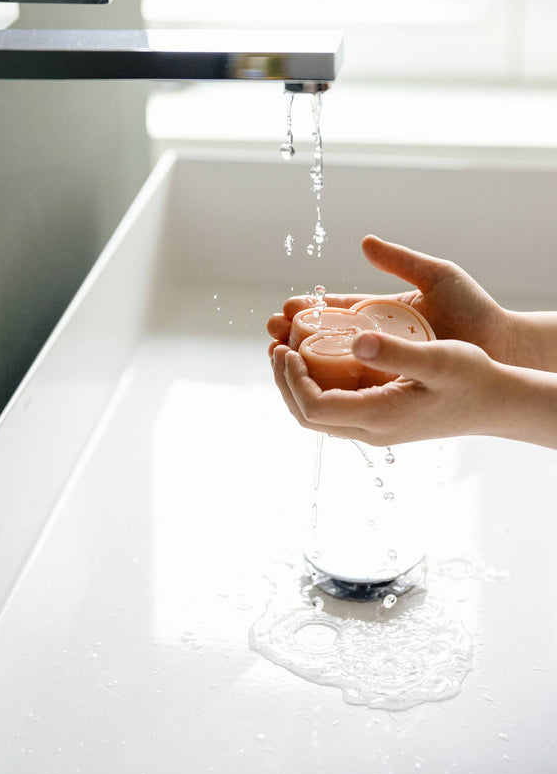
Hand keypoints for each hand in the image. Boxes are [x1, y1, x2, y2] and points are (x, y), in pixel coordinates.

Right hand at [267, 235, 515, 364]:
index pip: (336, 310)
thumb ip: (401, 260)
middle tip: (274, 334)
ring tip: (280, 358)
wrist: (503, 346)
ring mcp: (383, 363)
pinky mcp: (391, 386)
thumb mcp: (438, 277)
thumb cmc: (475, 310)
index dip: (308, 310)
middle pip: (325, 338)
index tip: (287, 309)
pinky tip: (308, 387)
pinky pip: (353, 388)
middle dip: (295, 335)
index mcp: (382, 312)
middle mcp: (377, 339)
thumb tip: (365, 242)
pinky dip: (327, 386)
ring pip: (332, 364)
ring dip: (303, 363)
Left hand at [272, 331, 506, 445]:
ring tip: (286, 352)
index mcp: (380, 417)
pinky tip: (316, 361)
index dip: (292, 380)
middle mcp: (372, 431)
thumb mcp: (437, 358)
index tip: (287, 349)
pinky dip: (315, 387)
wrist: (498, 403)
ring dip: (296, 386)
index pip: (314, 408)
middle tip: (276, 347)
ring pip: (318, 416)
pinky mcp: (381, 421)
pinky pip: (335, 410)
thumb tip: (355, 342)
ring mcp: (376, 429)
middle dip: (285, 383)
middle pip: (308, 417)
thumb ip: (396, 351)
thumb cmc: (473, 378)